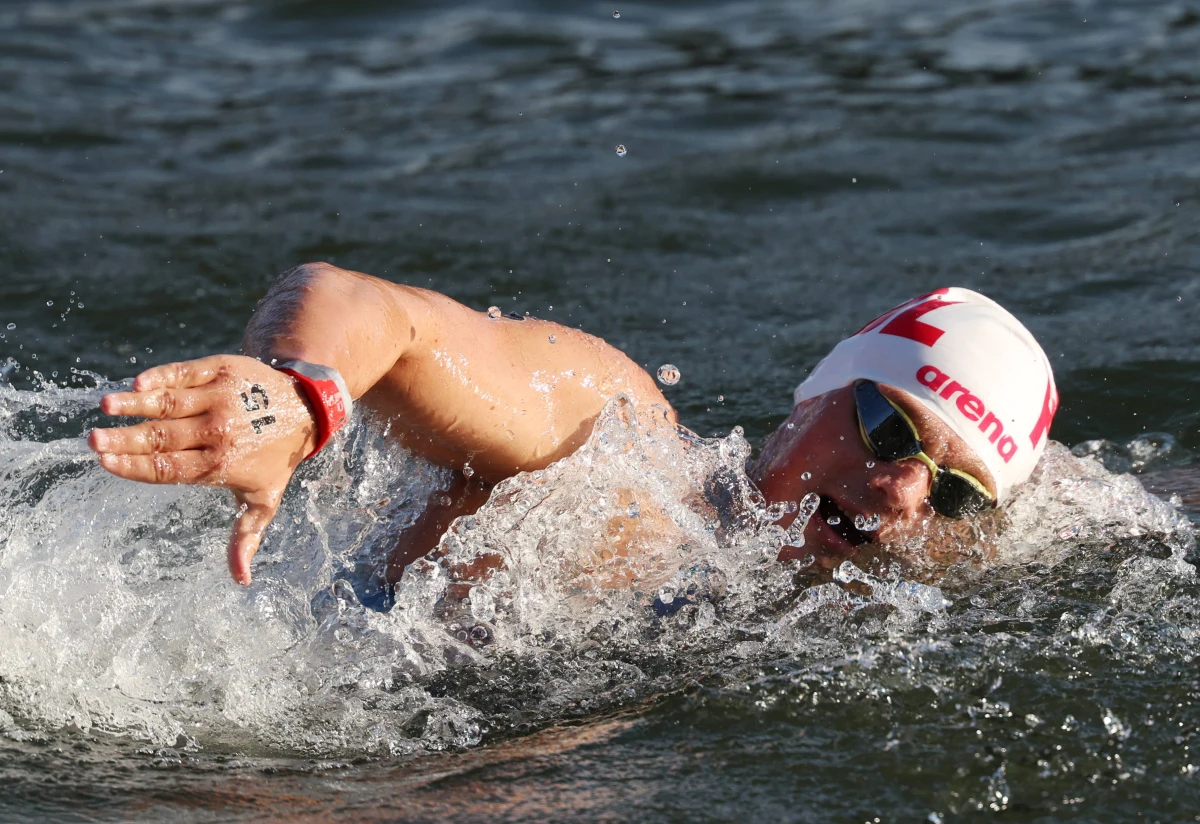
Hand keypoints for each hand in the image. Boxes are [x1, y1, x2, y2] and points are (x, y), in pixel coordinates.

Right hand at [88, 354, 318, 585]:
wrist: (305, 406)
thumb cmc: (276, 457)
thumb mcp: (265, 498)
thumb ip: (246, 536)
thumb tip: (241, 580)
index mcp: (222, 464)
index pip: (169, 469)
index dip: (136, 468)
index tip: (105, 464)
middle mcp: (220, 430)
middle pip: (164, 437)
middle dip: (126, 440)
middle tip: (93, 440)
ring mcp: (221, 397)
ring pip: (171, 403)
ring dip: (136, 404)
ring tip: (107, 406)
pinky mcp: (223, 370)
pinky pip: (187, 372)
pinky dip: (164, 376)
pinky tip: (139, 383)